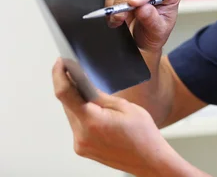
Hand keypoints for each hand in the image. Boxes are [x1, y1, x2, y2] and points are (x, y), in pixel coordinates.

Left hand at [52, 58, 182, 175]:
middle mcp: (82, 134)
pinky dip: (82, 114)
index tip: (60, 62)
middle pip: (67, 104)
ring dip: (77, 101)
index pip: (65, 93)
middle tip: (77, 72)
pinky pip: (77, 126)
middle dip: (71, 87)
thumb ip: (100, 96)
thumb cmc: (143, 134)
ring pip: (71, 114)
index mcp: (92, 121)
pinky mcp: (82, 148)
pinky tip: (94, 110)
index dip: (59, 75)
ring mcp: (80, 144)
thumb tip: (83, 84)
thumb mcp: (126, 107)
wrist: (149, 160)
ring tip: (90, 92)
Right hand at [106, 0, 181, 52]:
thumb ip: (152, 19)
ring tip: (118, 20)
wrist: (144, 38)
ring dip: (117, 3)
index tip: (132, 3)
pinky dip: (111, 1)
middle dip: (126, 0)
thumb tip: (143, 8)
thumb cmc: (155, 33)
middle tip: (120, 18)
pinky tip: (114, 13)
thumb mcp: (157, 31)